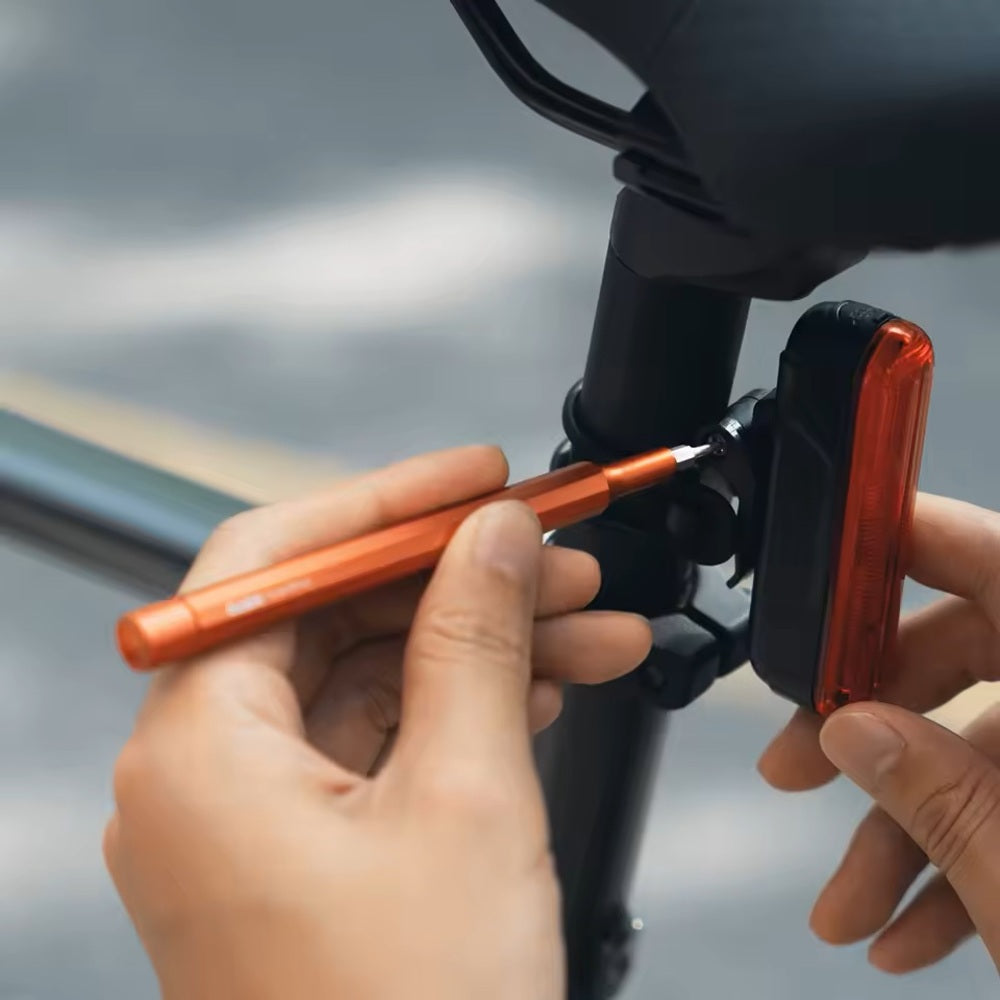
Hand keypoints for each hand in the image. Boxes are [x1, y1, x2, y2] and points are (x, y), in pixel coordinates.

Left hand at [104, 446, 651, 999]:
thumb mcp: (470, 798)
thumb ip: (477, 638)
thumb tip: (498, 535)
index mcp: (197, 751)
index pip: (276, 561)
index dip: (387, 501)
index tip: (478, 475)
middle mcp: (204, 777)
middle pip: (334, 616)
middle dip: (458, 577)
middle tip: (560, 552)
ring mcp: (253, 820)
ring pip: (372, 677)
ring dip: (482, 642)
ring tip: (591, 622)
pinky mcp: (306, 854)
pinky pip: (385, 741)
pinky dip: (465, 707)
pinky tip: (548, 684)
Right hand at [759, 493, 999, 973]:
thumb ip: (943, 799)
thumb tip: (851, 728)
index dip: (915, 545)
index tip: (836, 565)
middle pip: (978, 656)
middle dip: (872, 719)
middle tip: (792, 768)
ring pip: (990, 753)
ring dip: (904, 827)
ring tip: (846, 911)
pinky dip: (961, 867)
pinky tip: (910, 937)